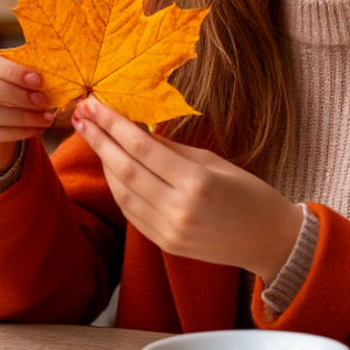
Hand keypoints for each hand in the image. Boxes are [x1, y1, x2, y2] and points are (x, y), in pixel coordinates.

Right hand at [0, 49, 53, 169]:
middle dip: (13, 93)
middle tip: (42, 100)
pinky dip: (11, 133)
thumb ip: (14, 75)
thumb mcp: (0, 79)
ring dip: (17, 116)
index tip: (37, 80)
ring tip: (42, 117)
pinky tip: (31, 130)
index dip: (10, 70)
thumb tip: (40, 79)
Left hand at [71, 98, 301, 283]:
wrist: (269, 239)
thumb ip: (171, 149)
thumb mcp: (213, 161)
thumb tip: (136, 131)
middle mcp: (178, 209)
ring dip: (104, 162)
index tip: (94, 104)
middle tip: (80, 115)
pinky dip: (118, 188)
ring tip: (91, 136)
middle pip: (125, 169)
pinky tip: (111, 167)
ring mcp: (169, 231)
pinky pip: (131, 213)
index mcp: (196, 182)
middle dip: (99, 139)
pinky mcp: (165, 244)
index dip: (113, 124)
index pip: (142, 147)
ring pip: (123, 192)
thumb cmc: (248, 192)